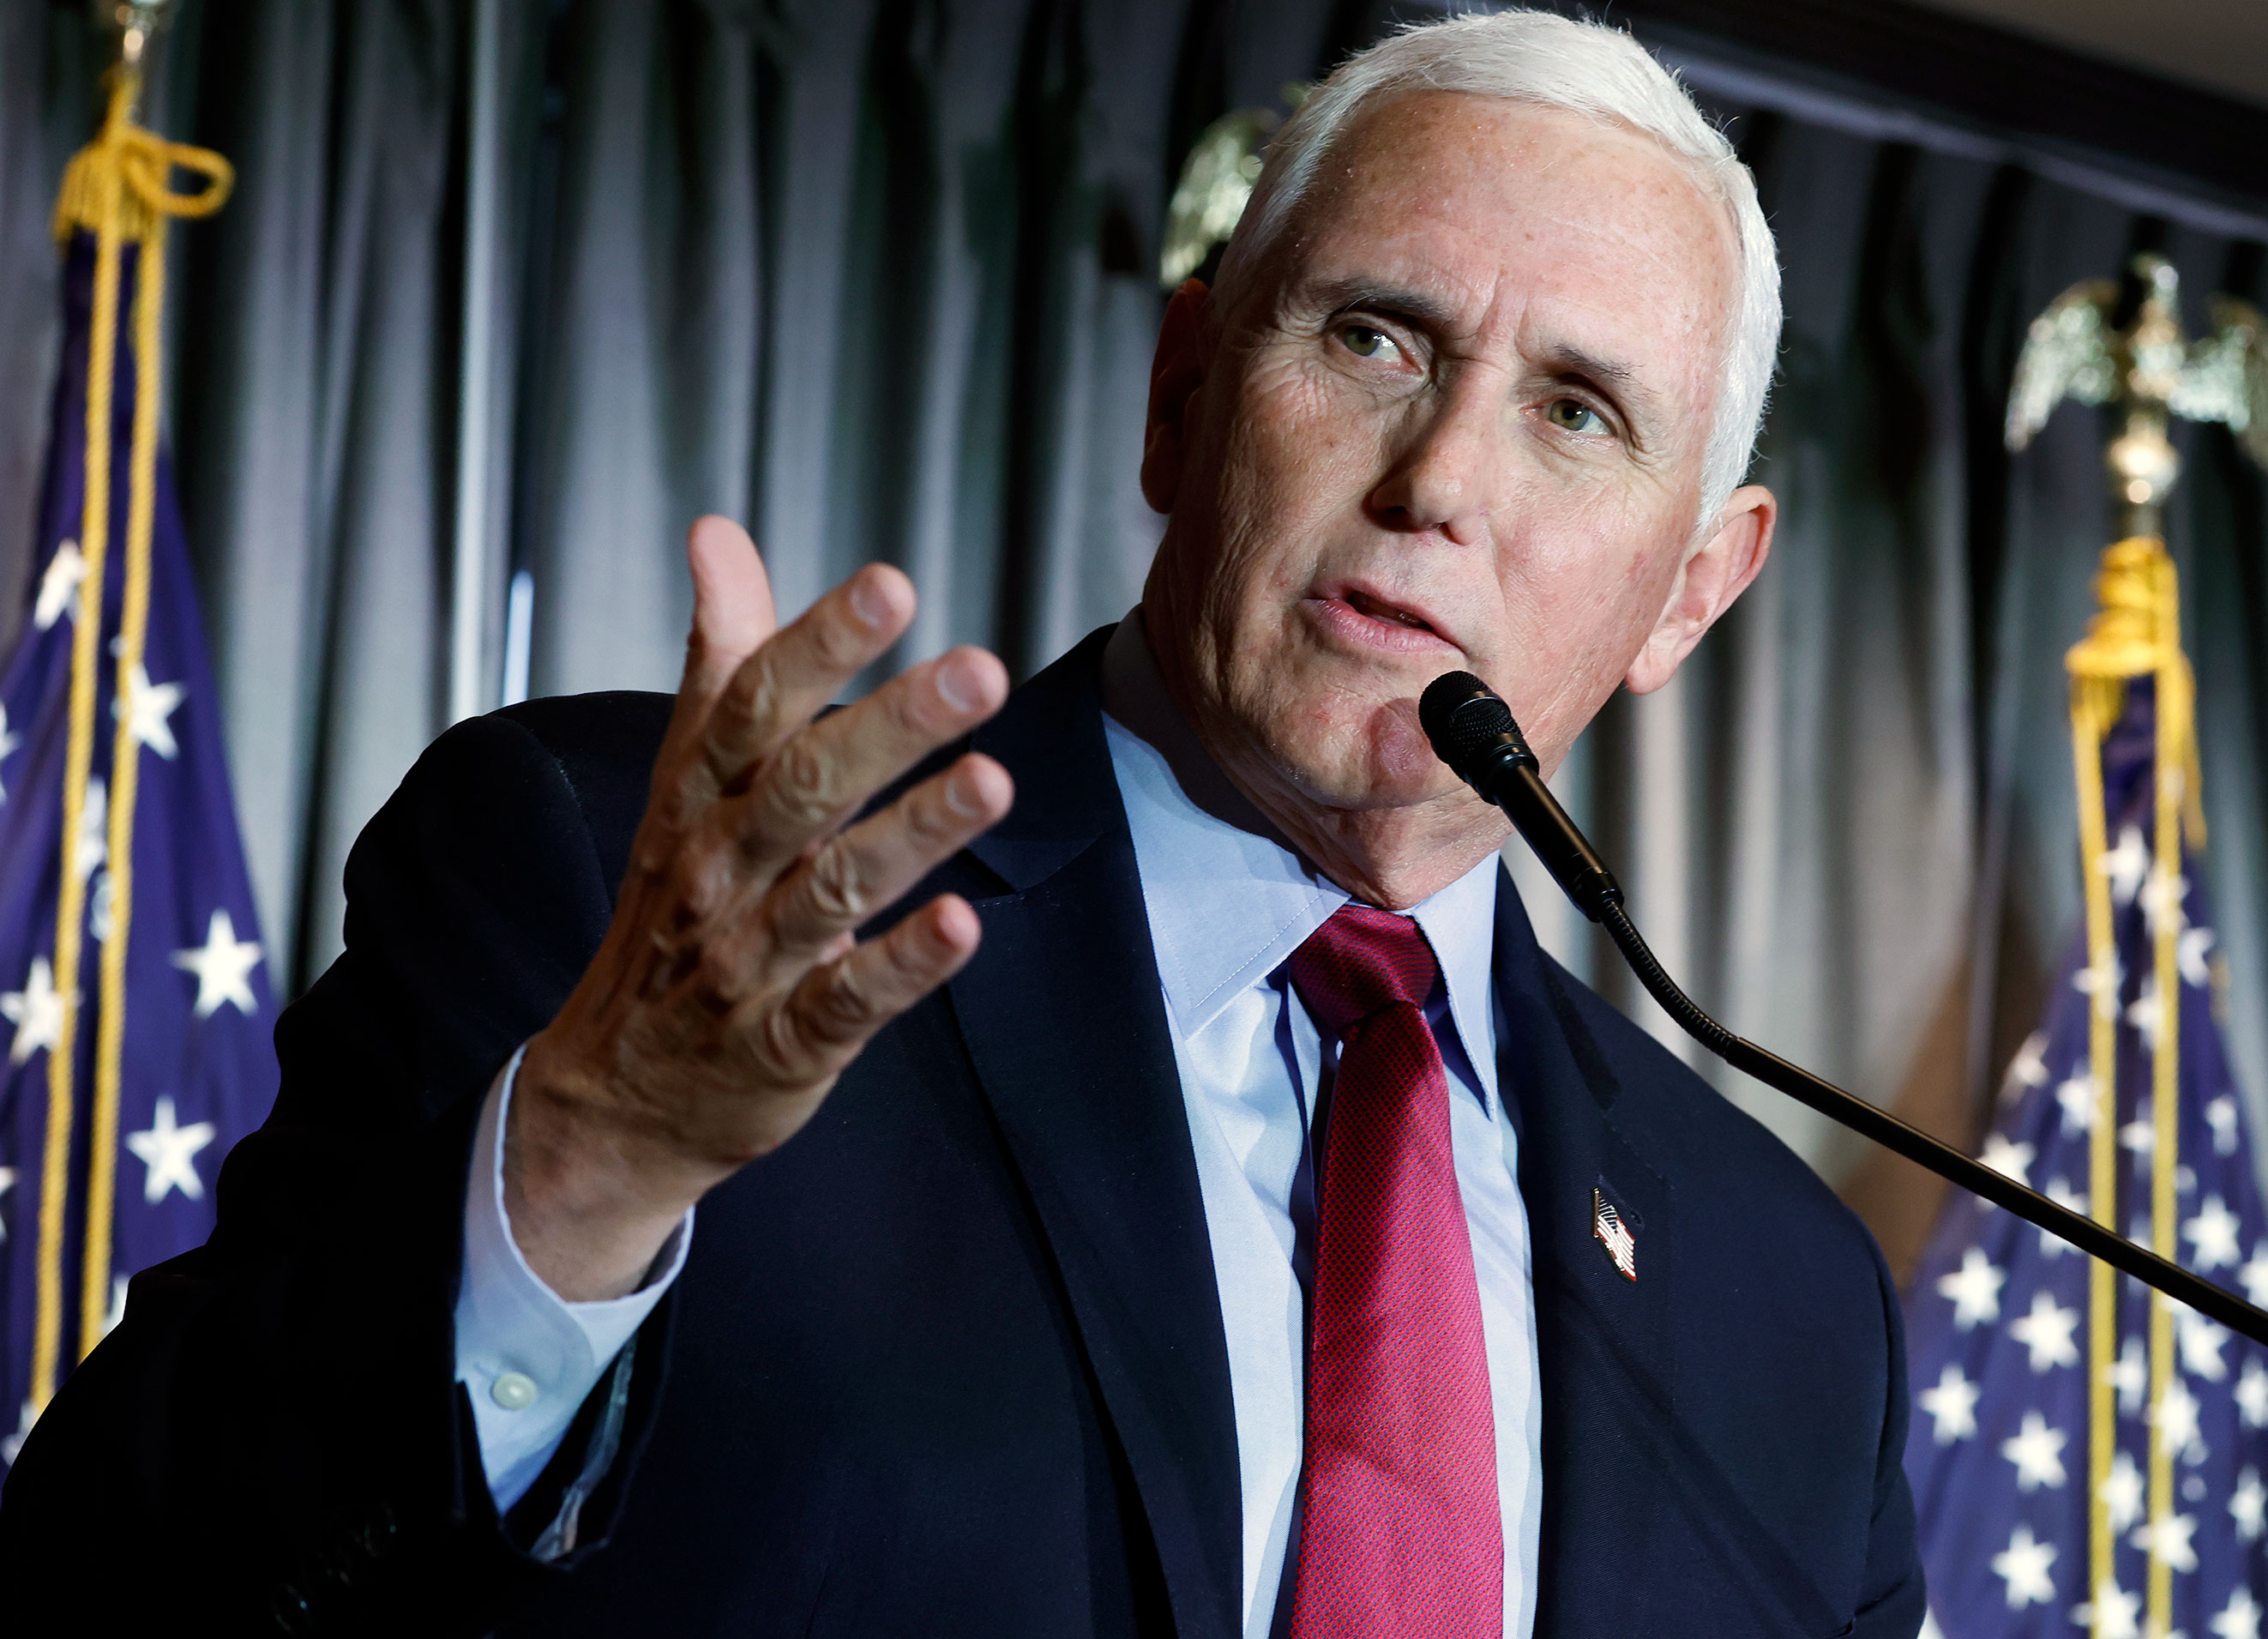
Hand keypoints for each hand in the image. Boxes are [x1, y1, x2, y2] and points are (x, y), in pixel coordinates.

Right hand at [507, 517, 1012, 1299]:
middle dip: (890, 725)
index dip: (819, 644)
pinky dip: (903, 967)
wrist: (615, 1094)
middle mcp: (719, 870)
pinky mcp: (784, 1042)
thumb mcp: (686, 785)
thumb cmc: (676, 914)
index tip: (889, 584)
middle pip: (802, 785)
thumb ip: (721, 661)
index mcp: (698, 799)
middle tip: (977, 669)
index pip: (752, 706)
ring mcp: (750, 959)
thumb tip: (718, 534)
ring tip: (991, 781)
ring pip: (833, 887)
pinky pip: (846, 1001)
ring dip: (915, 833)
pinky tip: (962, 929)